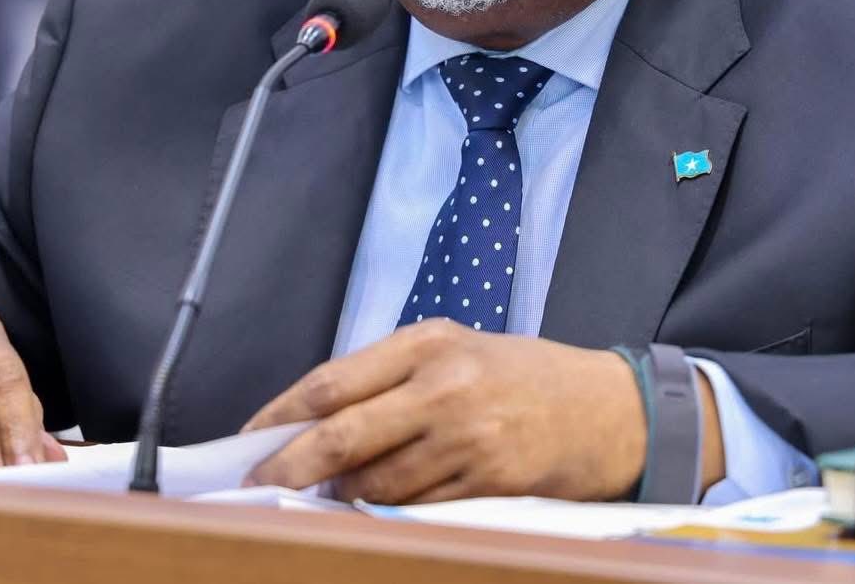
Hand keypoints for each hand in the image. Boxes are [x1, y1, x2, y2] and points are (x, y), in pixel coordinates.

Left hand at [243, 320, 647, 503]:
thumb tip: (316, 422)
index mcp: (429, 343)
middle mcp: (445, 385)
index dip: (279, 416)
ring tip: (330, 494)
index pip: (332, 381)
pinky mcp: (488, 482)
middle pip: (342, 436)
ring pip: (374, 482)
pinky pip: (415, 507)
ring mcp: (467, 437)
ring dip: (341, 495)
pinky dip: (386, 511)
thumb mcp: (457, 349)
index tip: (248, 441)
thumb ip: (391, 376)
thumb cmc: (523, 376)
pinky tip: (378, 505)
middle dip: (289, 468)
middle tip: (257, 488)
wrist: (607, 409)